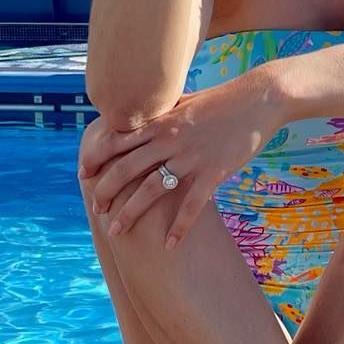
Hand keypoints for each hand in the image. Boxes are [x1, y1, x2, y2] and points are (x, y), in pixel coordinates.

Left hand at [79, 74, 281, 248]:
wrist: (260, 99)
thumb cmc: (224, 99)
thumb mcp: (187, 101)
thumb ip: (164, 112)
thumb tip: (146, 116)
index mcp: (161, 121)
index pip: (118, 141)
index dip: (97, 158)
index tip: (83, 173)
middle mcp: (170, 139)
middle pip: (127, 169)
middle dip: (106, 191)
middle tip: (97, 210)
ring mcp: (191, 157)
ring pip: (151, 190)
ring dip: (130, 213)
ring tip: (116, 231)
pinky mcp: (214, 172)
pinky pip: (191, 206)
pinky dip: (179, 228)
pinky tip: (169, 245)